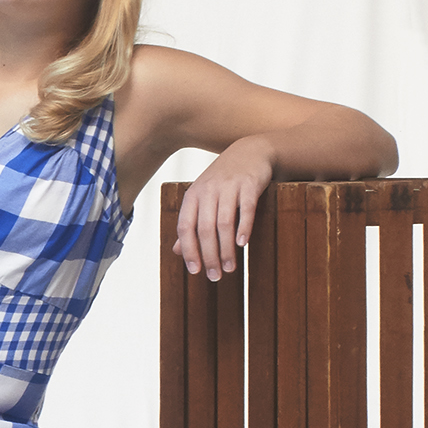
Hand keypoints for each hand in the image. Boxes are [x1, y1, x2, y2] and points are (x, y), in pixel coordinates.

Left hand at [174, 138, 272, 279]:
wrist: (250, 151)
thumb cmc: (223, 180)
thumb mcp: (202, 198)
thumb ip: (191, 223)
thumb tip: (176, 251)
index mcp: (193, 195)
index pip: (185, 227)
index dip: (189, 250)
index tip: (195, 271)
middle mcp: (208, 190)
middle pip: (205, 229)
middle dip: (209, 256)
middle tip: (215, 276)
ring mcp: (229, 186)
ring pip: (224, 223)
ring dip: (227, 249)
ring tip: (230, 267)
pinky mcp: (249, 184)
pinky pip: (246, 209)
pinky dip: (244, 227)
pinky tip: (243, 244)